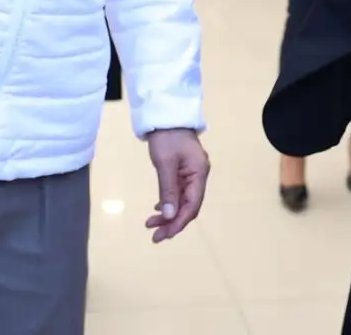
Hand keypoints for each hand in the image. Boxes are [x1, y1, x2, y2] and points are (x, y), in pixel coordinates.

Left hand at [145, 128, 208, 242]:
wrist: (165, 114)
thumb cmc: (166, 136)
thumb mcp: (165, 163)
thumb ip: (168, 190)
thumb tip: (170, 216)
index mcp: (199, 174)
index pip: (191, 206)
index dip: (178, 223)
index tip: (163, 235)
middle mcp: (199, 176)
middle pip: (188, 206)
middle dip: (172, 222)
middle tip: (154, 236)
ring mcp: (192, 173)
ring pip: (183, 200)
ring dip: (169, 214)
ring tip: (151, 224)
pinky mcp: (184, 170)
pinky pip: (179, 191)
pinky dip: (169, 201)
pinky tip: (159, 208)